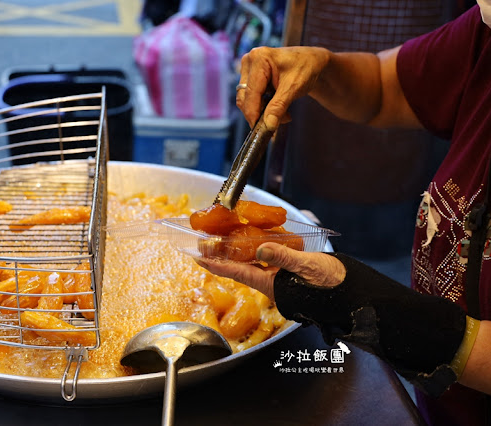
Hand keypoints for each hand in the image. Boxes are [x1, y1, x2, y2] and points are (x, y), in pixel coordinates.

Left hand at [195, 243, 345, 299]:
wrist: (350, 292)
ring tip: (222, 239)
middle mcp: (269, 281)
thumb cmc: (330, 283)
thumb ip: (283, 257)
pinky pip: (267, 261)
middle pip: (238, 267)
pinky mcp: (288, 273)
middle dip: (220, 256)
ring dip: (236, 251)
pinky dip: (257, 249)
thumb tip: (260, 249)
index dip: (215, 264)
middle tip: (203, 244)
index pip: (235, 272)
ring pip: (251, 263)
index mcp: (269, 283)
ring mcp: (278, 278)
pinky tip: (255, 239)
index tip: (197, 257)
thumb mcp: (306, 267)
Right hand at [236, 46, 331, 130]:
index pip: (251, 93)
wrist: (311, 62)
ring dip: (262, 111)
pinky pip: (250, 98)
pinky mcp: (250, 76)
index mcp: (259, 58)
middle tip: (276, 123)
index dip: (254, 113)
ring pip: (247, 100)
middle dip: (259, 113)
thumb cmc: (305, 68)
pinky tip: (277, 107)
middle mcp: (250, 61)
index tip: (260, 130)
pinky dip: (263, 107)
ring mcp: (248, 68)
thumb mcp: (294, 88)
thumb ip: (279, 106)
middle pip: (245, 97)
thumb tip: (268, 125)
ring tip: (283, 114)